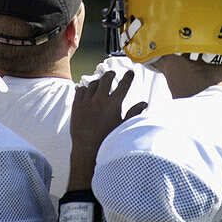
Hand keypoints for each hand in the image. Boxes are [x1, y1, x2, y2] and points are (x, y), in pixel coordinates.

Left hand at [66, 70, 147, 190]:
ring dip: (98, 82)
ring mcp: (86, 101)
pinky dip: (84, 88)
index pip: (123, 85)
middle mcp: (100, 99)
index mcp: (113, 104)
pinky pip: (80, 90)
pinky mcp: (76, 106)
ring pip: (92, 83)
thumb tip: (144, 103)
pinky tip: (86, 90)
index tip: (130, 72)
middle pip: (106, 79)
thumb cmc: (108, 139)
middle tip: (112, 74)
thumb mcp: (123, 126)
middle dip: (110, 74)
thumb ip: (134, 113)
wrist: (87, 150)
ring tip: (100, 83)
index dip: (128, 77)